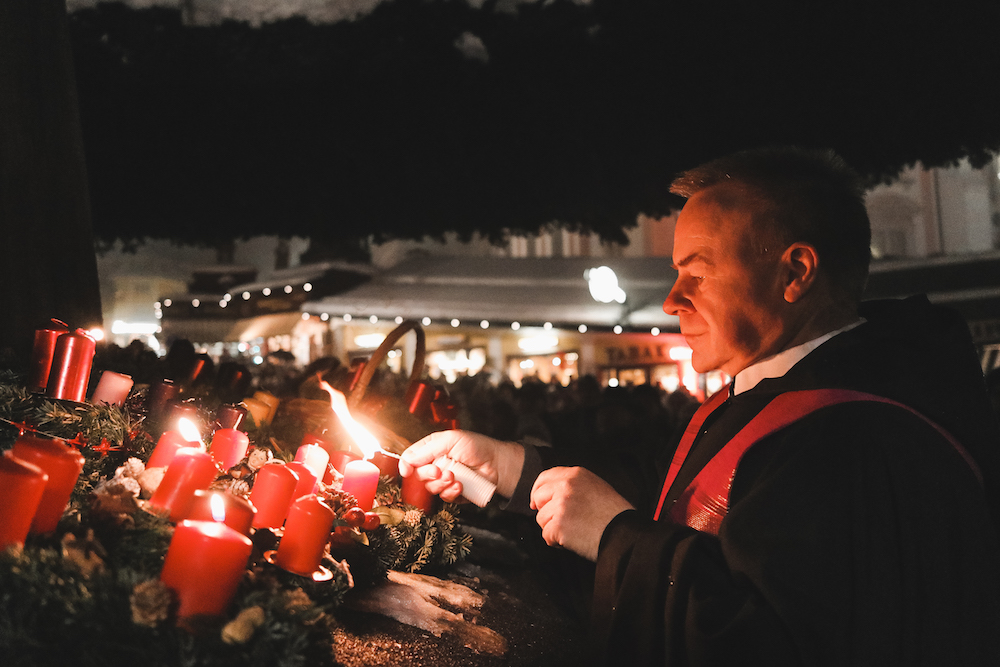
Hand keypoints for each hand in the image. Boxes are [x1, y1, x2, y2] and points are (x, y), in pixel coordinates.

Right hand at [400, 430, 524, 502]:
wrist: (497, 464)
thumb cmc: (477, 447)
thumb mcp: (451, 440)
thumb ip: (428, 449)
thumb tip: (408, 459)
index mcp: (432, 449)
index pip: (411, 458)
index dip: (406, 465)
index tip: (407, 471)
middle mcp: (436, 464)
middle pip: (418, 475)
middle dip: (428, 474)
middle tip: (440, 471)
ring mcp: (444, 479)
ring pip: (430, 488)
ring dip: (441, 484)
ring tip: (455, 477)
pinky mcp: (453, 492)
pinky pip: (444, 497)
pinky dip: (451, 492)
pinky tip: (461, 486)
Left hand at [530, 467, 634, 561]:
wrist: (624, 534)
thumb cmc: (613, 514)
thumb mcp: (595, 487)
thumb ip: (573, 485)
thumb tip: (551, 494)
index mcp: (575, 474)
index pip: (544, 478)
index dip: (538, 492)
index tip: (537, 503)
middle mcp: (566, 486)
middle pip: (539, 498)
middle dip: (546, 512)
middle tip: (561, 522)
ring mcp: (561, 505)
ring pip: (541, 518)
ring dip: (553, 528)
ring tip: (573, 531)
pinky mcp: (559, 525)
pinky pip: (546, 535)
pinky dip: (556, 541)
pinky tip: (572, 540)